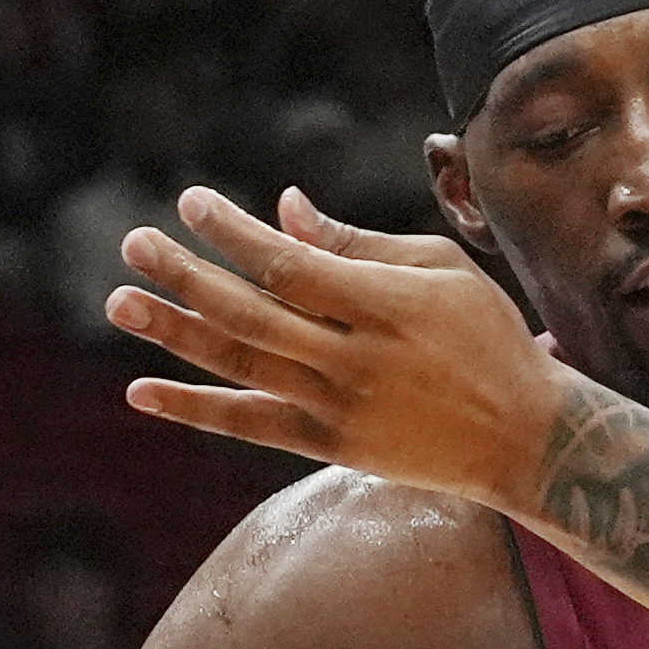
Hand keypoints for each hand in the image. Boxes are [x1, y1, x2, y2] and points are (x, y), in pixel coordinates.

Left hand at [111, 190, 565, 507]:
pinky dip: (194, 409)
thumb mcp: (439, 271)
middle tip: (133, 243)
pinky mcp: (332, 446)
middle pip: (251, 313)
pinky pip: (249, 425)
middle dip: (186, 275)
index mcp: (385, 305)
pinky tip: (142, 391)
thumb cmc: (485, 337)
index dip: (234, 233)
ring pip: (240, 366)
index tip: (191, 203)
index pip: (289, 264)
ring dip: (174, 334)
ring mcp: (340, 408)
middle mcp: (356, 360)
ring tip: (121, 302)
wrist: (526, 439)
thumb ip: (357, 243)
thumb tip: (284, 209)